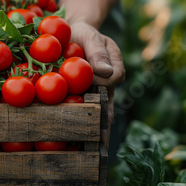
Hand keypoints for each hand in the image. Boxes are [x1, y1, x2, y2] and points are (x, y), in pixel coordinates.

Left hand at [70, 21, 124, 148]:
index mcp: (114, 70)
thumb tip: (106, 74)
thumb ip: (98, 52)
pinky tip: (72, 141)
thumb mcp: (91, 36)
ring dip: (92, 131)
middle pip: (107, 108)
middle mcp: (107, 85)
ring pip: (95, 113)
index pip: (111, 83)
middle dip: (104, 129)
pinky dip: (77, 123)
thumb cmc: (83, 33)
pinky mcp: (80, 94)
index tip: (96, 104)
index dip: (103, 92)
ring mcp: (94, 92)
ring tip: (88, 151)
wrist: (71, 33)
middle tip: (100, 148)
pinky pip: (80, 109)